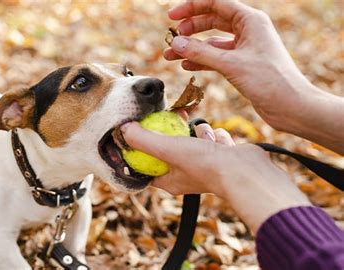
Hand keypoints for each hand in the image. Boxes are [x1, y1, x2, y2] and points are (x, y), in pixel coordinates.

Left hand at [121, 121, 309, 232]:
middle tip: (172, 116)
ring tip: (203, 134)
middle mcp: (187, 175)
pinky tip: (220, 140)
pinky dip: (215, 136)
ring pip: (193, 140)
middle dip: (173, 132)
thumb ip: (144, 139)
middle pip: (171, 148)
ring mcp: (206, 166)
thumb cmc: (205, 165)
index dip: (142, 148)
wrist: (246, 171)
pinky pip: (213, 139)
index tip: (141, 130)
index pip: (148, 164)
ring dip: (198, 132)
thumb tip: (124, 129)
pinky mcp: (222, 157)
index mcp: (170, 180)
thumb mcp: (167, 149)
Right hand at [164, 0, 343, 153]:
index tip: (172, 17)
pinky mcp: (242, 65)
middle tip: (172, 38)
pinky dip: (201, 60)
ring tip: (170, 55)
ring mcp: (244, 48)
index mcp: (250, 21)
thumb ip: (201, 52)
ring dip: (192, 47)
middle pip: (212, 20)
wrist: (291, 107)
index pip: (216, 4)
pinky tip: (186, 65)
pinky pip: (216, 57)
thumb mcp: (230, 64)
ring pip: (212, 41)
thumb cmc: (270, 81)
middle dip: (190, 28)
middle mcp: (248, 30)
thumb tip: (175, 43)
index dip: (192, 7)